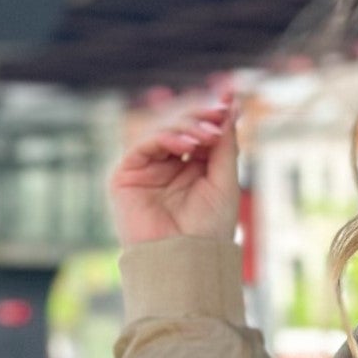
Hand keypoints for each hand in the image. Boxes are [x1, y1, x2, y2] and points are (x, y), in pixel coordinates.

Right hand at [107, 77, 239, 246]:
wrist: (185, 260)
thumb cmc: (209, 229)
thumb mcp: (224, 181)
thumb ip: (225, 146)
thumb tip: (231, 108)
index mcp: (192, 168)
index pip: (200, 132)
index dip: (213, 114)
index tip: (230, 97)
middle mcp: (168, 166)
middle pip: (182, 126)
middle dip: (201, 116)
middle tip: (219, 113)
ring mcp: (147, 169)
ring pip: (164, 131)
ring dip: (187, 126)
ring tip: (208, 135)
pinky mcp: (126, 175)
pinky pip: (145, 144)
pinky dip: (166, 137)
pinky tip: (187, 144)